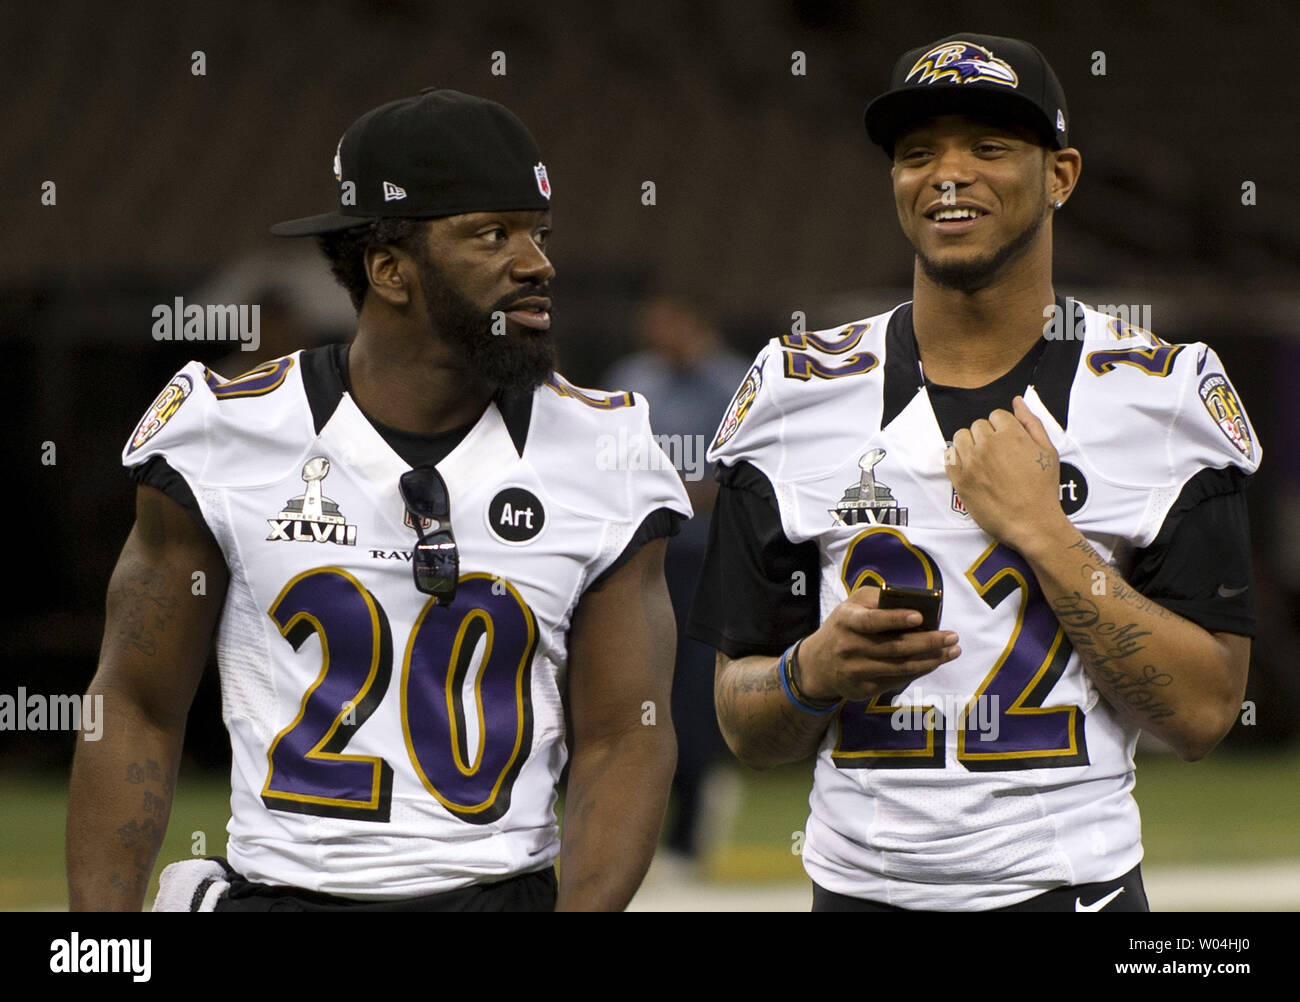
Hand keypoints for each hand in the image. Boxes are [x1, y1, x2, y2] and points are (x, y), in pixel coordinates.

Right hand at [797, 586, 959, 701]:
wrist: (818, 664)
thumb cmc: (844, 627)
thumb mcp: (852, 605)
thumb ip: (878, 599)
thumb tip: (914, 602)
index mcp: (846, 620)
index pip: (872, 621)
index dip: (895, 619)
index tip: (919, 617)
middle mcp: (849, 647)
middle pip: (895, 647)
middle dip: (928, 642)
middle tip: (952, 637)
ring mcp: (856, 671)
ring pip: (901, 667)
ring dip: (931, 660)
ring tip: (952, 651)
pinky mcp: (864, 689)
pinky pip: (898, 680)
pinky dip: (919, 671)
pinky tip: (933, 662)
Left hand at [945, 396, 1070, 552]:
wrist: (1031, 522)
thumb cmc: (1043, 488)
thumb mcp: (1048, 451)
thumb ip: (1031, 422)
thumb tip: (1017, 401)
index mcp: (1010, 434)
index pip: (996, 415)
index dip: (1003, 428)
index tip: (1008, 443)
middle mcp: (987, 445)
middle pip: (977, 425)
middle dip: (987, 436)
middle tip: (998, 455)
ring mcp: (971, 462)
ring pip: (960, 437)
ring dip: (969, 444)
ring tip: (983, 461)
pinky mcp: (959, 479)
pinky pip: (949, 457)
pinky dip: (957, 459)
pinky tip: (971, 469)